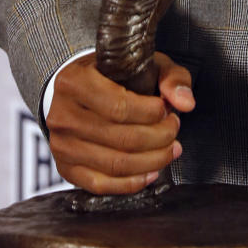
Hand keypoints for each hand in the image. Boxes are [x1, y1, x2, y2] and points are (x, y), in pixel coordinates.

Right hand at [46, 51, 194, 193]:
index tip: (167, 110)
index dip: (151, 114)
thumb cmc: (112, 75)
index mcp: (73, 82)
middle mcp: (61, 115)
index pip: (119, 107)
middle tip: (174, 129)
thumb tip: (186, 103)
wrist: (76, 91)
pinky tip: (151, 172)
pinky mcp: (65, 169)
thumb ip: (170, 77)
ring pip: (115, 165)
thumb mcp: (142, 63)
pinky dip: (132, 183)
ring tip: (170, 149)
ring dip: (152, 161)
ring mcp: (61, 146)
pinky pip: (101, 184)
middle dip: (159, 137)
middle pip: (121, 139)